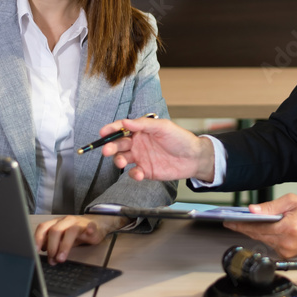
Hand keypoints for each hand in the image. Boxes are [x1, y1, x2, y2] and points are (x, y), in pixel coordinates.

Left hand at [34, 214, 126, 262]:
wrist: (94, 224)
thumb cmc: (75, 233)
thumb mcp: (61, 239)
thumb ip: (52, 245)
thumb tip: (45, 256)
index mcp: (56, 223)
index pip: (43, 228)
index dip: (38, 239)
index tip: (35, 252)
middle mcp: (66, 221)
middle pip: (55, 230)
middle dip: (51, 247)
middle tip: (52, 260)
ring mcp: (78, 223)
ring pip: (70, 231)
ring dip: (64, 246)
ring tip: (61, 258)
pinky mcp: (91, 226)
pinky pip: (91, 226)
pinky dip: (90, 229)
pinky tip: (89, 233)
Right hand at [99, 117, 215, 182]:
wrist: (194, 158)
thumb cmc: (180, 139)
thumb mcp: (163, 127)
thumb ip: (143, 124)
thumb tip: (125, 122)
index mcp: (141, 130)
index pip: (122, 128)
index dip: (111, 129)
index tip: (103, 132)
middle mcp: (138, 143)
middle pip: (118, 144)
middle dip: (111, 147)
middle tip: (107, 150)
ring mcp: (141, 157)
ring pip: (122, 158)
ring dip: (118, 160)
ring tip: (121, 162)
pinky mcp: (146, 171)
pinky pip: (134, 173)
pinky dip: (133, 174)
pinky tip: (139, 174)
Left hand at [223, 193, 296, 257]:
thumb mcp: (292, 201)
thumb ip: (271, 207)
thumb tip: (252, 210)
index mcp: (287, 227)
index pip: (257, 227)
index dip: (241, 224)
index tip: (229, 221)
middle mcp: (286, 242)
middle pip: (257, 235)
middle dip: (244, 228)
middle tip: (231, 221)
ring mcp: (287, 251)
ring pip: (263, 241)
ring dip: (254, 232)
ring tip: (243, 223)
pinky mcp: (288, 255)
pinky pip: (271, 245)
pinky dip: (265, 237)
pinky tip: (261, 230)